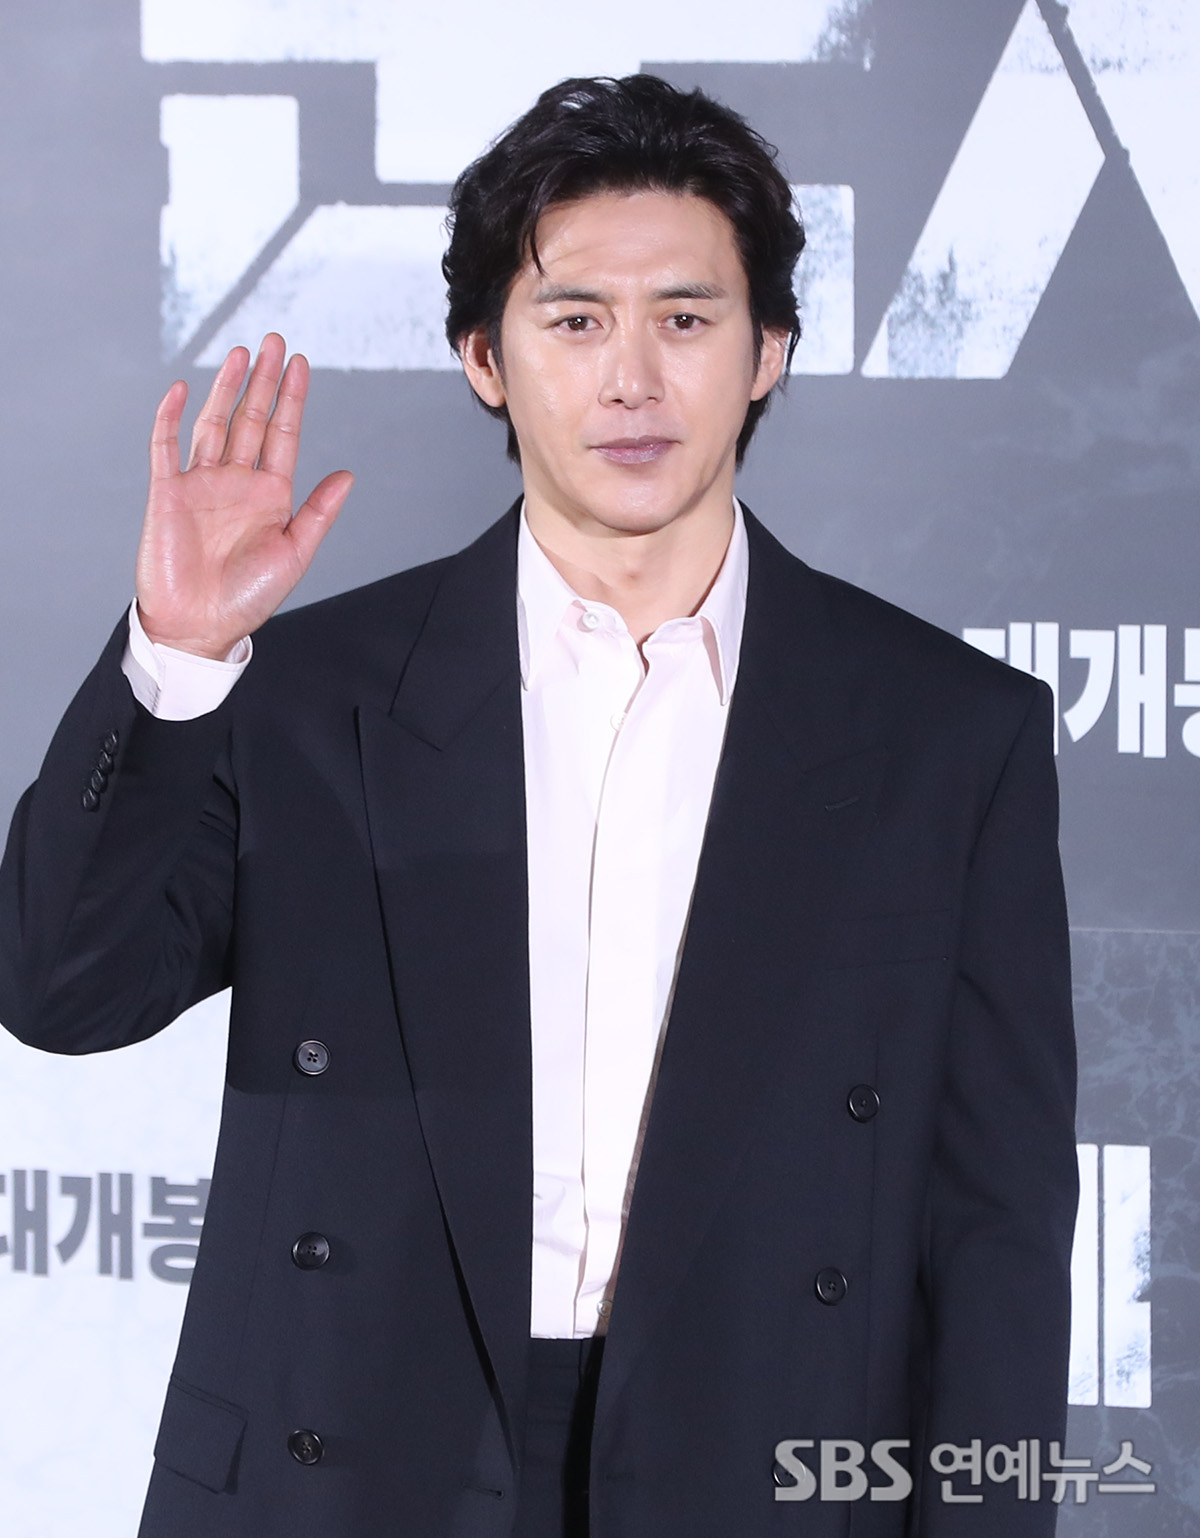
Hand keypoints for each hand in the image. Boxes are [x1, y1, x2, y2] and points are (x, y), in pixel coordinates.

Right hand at [135, 333, 352, 658]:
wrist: (199, 626)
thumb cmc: (248, 597)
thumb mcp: (294, 554)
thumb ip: (318, 513)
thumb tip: (348, 475)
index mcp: (270, 495)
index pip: (283, 435)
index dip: (291, 399)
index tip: (299, 363)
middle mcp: (237, 482)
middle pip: (251, 419)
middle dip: (262, 380)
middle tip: (273, 340)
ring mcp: (201, 484)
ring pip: (214, 424)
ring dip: (226, 388)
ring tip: (240, 352)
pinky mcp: (167, 492)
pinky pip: (166, 446)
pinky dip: (171, 416)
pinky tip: (184, 388)